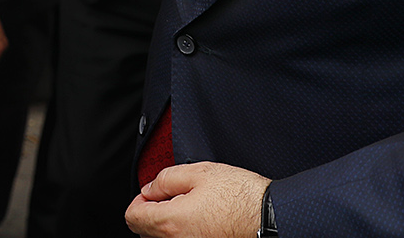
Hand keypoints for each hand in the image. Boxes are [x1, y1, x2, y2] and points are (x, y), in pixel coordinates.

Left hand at [124, 162, 267, 237]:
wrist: (270, 217)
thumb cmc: (240, 196)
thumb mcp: (199, 172)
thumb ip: (166, 179)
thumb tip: (150, 188)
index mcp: (171, 222)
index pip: (133, 217)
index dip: (139, 200)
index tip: (151, 192)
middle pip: (144, 232)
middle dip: (151, 212)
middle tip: (172, 197)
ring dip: (166, 224)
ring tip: (188, 207)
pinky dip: (182, 233)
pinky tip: (199, 220)